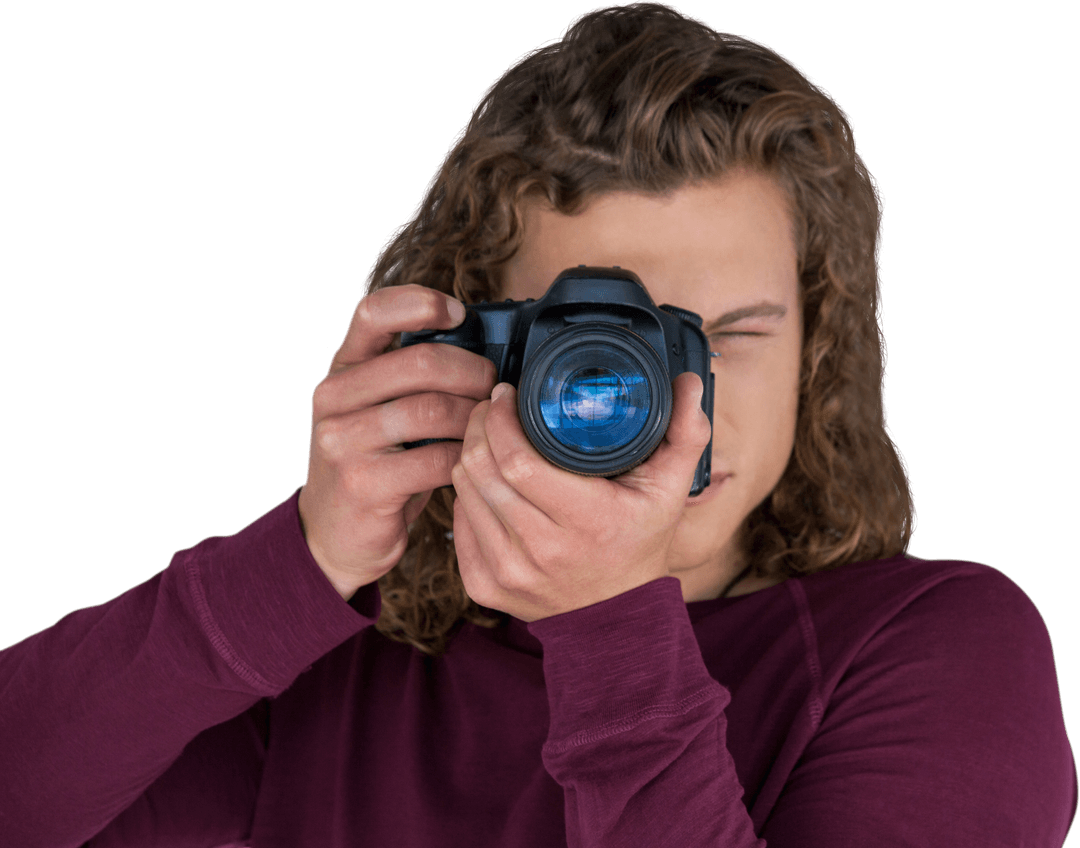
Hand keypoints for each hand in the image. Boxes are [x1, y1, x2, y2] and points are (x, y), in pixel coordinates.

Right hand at [297, 284, 497, 599]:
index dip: (420, 303)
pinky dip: (465, 458)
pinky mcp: (362, 483)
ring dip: (474, 417)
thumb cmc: (375, 460)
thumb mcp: (378, 407)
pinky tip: (471, 460)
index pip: (372, 312)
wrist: (335, 531)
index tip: (458, 313)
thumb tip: (484, 347)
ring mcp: (342, 441)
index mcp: (342, 368)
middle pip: (420, 362)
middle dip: (472, 371)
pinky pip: (434, 460)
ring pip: (432, 410)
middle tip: (493, 387)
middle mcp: (334, 397)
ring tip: (487, 425)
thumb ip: (411, 376)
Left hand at [451, 371, 710, 621]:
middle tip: (491, 409)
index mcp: (586, 521)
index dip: (501, 419)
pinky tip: (486, 484)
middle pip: (481, 470)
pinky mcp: (484, 586)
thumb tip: (689, 383)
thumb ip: (685, 435)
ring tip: (487, 440)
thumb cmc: (639, 546)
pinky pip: (457, 523)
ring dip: (469, 457)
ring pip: (463, 491)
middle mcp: (541, 551)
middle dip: (479, 427)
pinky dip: (467, 495)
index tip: (504, 395)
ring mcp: (508, 573)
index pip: (518, 460)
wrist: (615, 620)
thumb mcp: (670, 492)